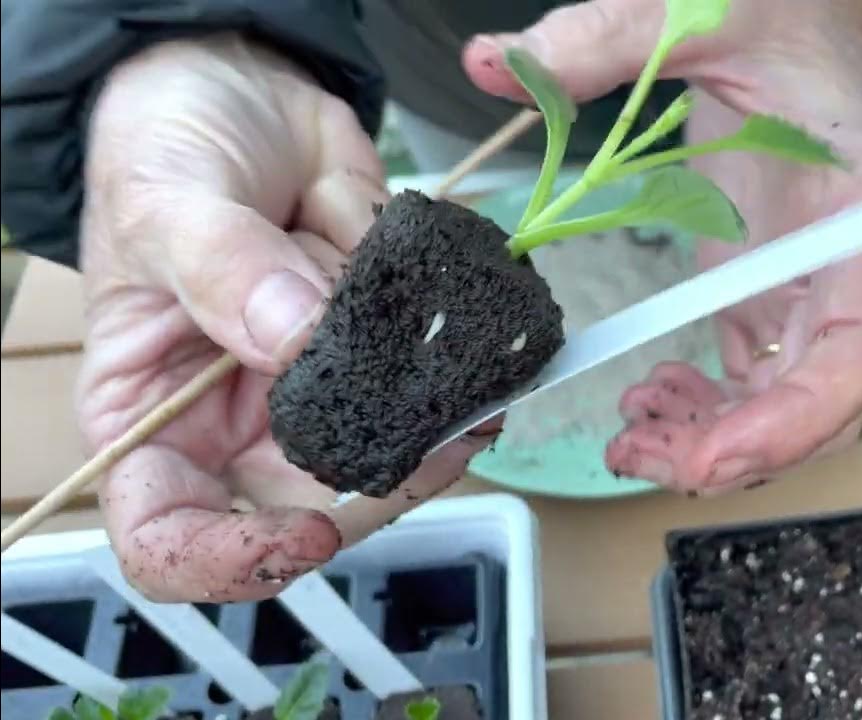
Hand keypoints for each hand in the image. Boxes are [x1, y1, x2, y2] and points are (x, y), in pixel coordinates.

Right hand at [78, 34, 492, 601]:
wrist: (243, 87)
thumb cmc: (167, 145)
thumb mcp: (168, 201)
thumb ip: (225, 272)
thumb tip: (296, 338)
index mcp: (153, 414)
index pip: (170, 533)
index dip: (234, 559)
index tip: (310, 529)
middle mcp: (239, 417)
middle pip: (307, 506)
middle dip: (380, 484)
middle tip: (440, 438)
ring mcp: (317, 384)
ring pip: (385, 453)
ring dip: (437, 434)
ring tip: (474, 392)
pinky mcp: (381, 344)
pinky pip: (428, 384)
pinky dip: (462, 375)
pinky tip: (483, 352)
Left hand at [463, 0, 861, 494]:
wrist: (805, 17)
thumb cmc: (777, 11)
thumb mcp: (704, 11)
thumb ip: (605, 37)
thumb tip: (491, 63)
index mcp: (857, 212)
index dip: (797, 422)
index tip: (709, 457)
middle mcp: (847, 267)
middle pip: (827, 405)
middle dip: (738, 451)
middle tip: (634, 451)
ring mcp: (810, 288)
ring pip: (788, 408)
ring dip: (713, 442)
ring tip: (628, 430)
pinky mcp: (768, 292)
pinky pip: (754, 382)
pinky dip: (705, 412)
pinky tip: (647, 396)